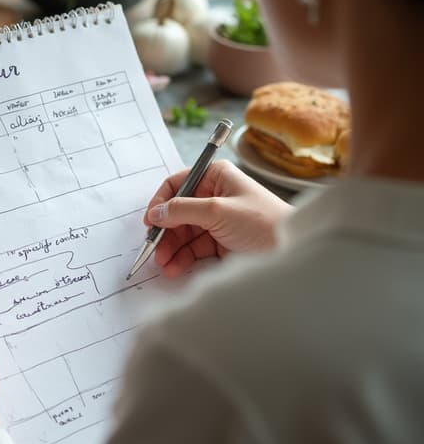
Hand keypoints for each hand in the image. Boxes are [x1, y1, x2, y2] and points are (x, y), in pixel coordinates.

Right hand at [144, 160, 292, 277]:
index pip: (177, 184)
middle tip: (154, 248)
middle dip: (165, 231)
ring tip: (164, 263)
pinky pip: (193, 248)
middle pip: (177, 211)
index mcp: (216, 177)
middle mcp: (214, 195)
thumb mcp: (218, 211)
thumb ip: (183, 210)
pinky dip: (182, 257)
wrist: (293, 251)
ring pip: (183, 232)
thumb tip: (156, 213)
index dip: (161, 202)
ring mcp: (217, 220)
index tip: (150, 221)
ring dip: (171, 247)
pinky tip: (175, 267)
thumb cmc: (264, 222)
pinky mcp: (220, 241)